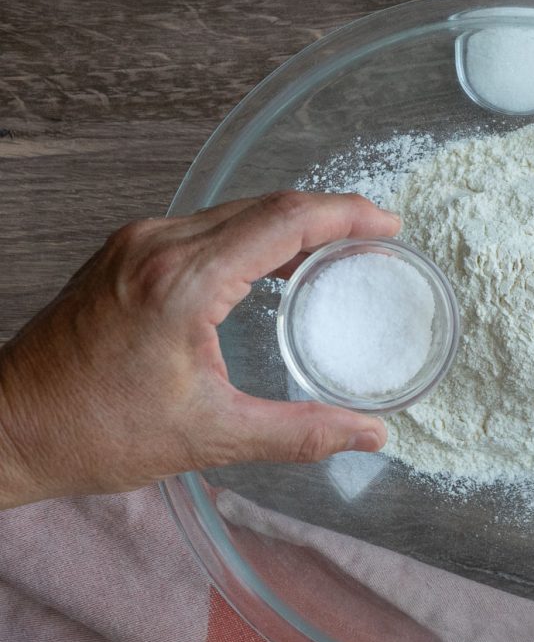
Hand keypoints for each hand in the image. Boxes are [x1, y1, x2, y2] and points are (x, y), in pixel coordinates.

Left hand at [0, 191, 399, 508]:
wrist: (9, 425)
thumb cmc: (94, 431)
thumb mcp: (210, 437)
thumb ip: (299, 434)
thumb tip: (368, 435)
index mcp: (183, 281)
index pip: (284, 221)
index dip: (345, 216)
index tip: (388, 225)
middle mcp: (159, 244)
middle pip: (266, 204)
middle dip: (329, 214)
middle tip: (376, 237)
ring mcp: (138, 242)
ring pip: (236, 210)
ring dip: (292, 222)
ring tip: (337, 249)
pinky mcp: (127, 253)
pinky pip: (208, 226)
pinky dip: (254, 235)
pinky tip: (275, 264)